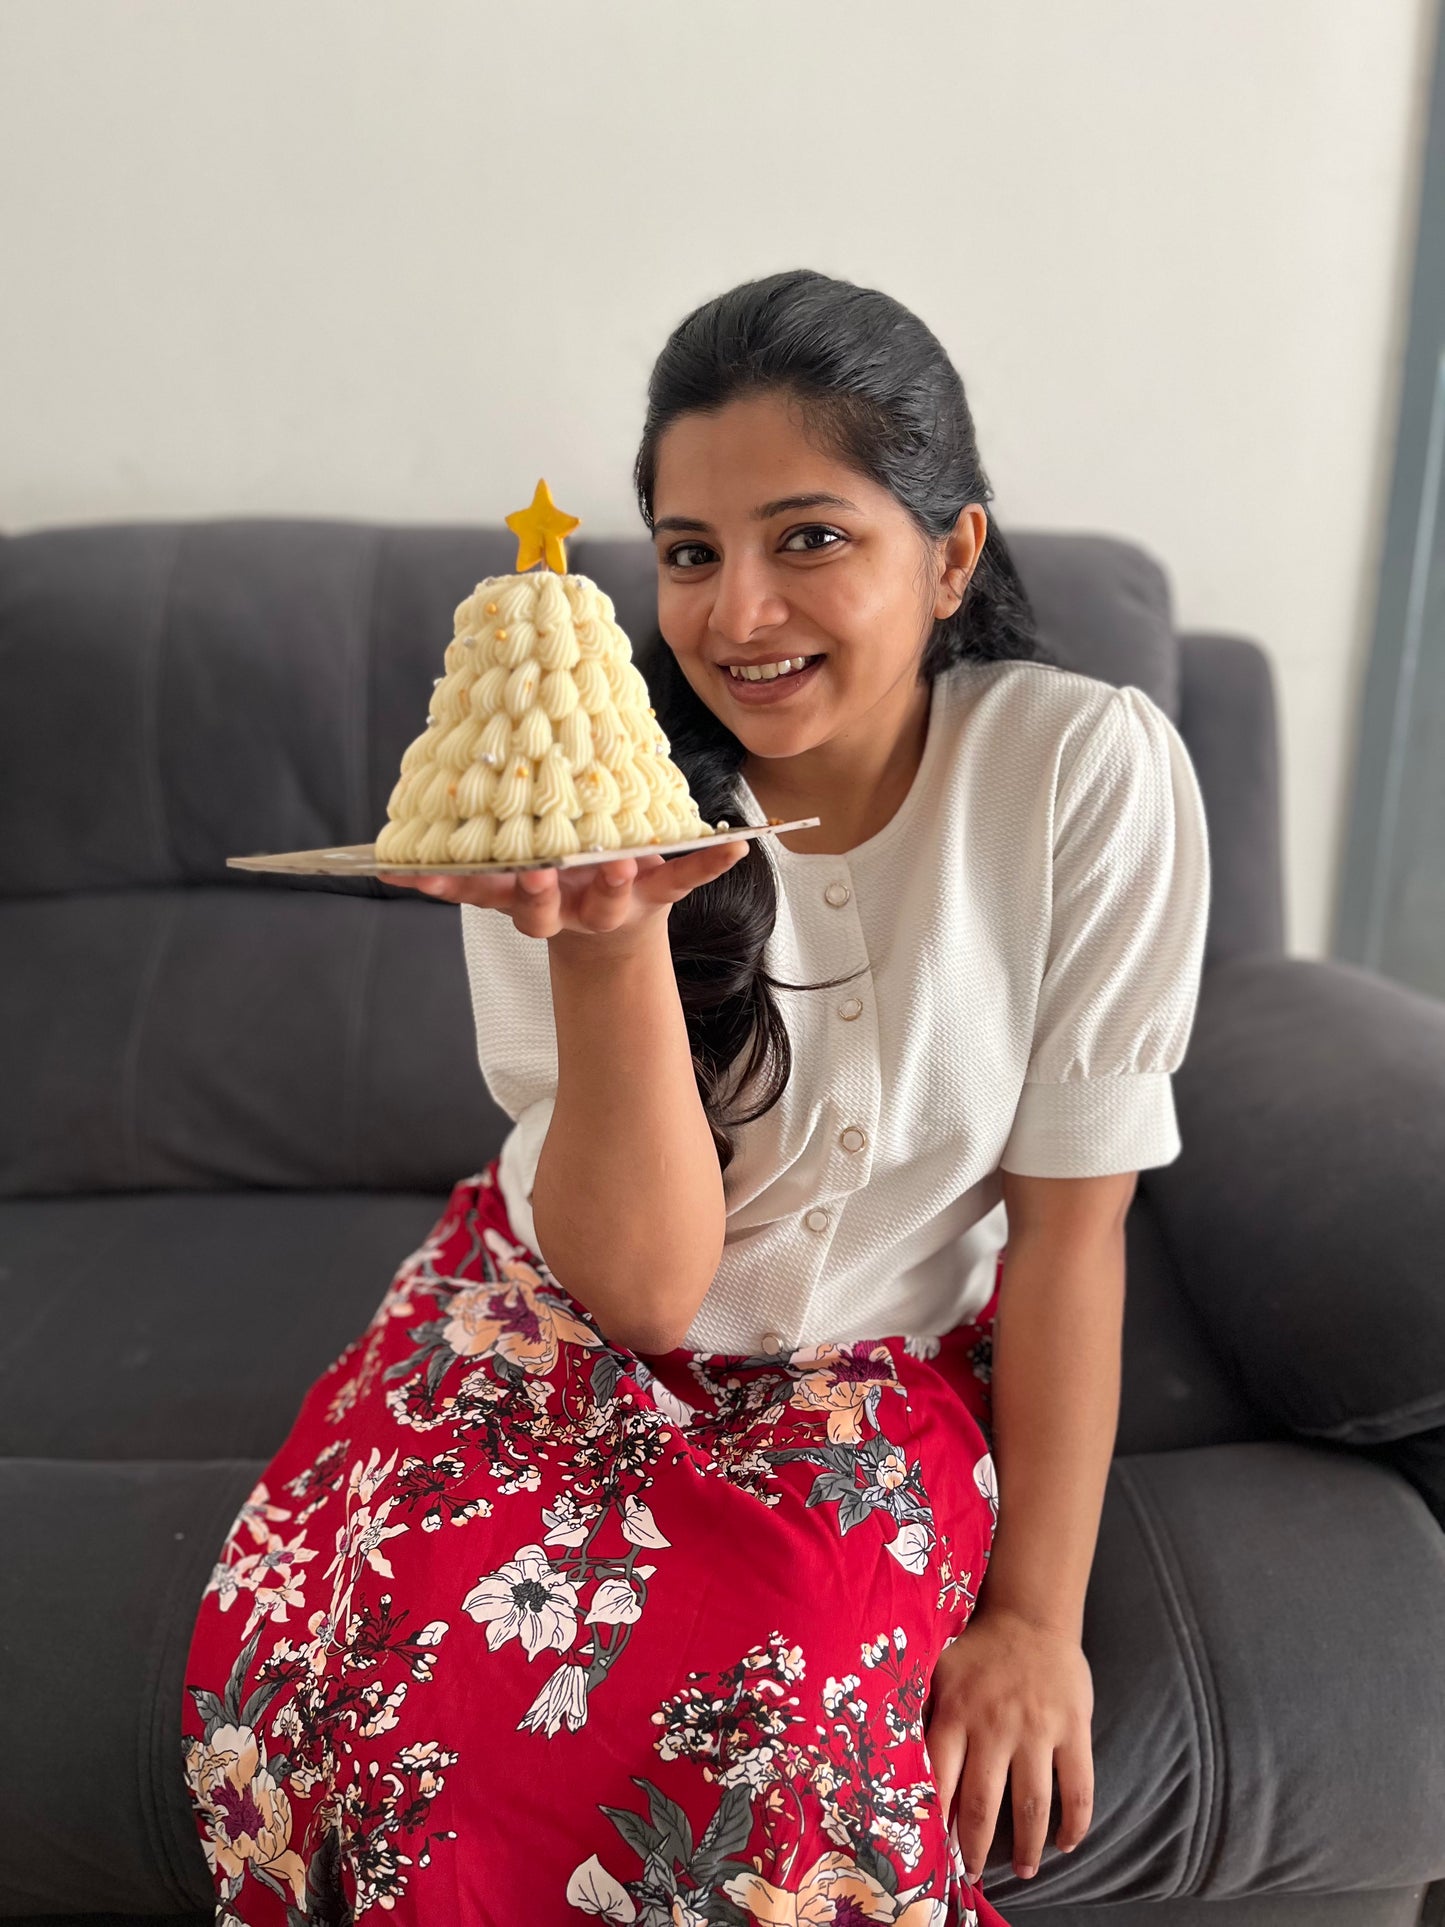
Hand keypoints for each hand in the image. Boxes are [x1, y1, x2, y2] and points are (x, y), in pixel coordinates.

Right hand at [376, 836, 748, 944]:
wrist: (618, 929)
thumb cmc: (562, 877)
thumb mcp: (521, 868)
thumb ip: (474, 856)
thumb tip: (400, 842)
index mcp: (525, 894)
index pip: (482, 893)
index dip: (453, 887)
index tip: (422, 876)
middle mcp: (564, 906)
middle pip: (542, 910)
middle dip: (535, 893)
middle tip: (534, 875)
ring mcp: (611, 903)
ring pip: (606, 901)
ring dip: (611, 883)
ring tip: (622, 863)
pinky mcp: (658, 894)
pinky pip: (687, 879)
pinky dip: (712, 863)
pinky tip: (739, 847)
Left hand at [923, 1601, 1093, 1886]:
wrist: (1031, 1613)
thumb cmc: (978, 1647)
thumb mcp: (938, 1671)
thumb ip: (922, 1713)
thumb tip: (894, 1757)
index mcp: (955, 1714)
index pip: (940, 1782)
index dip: (935, 1825)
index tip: (934, 1856)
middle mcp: (994, 1727)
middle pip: (981, 1806)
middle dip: (975, 1849)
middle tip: (973, 1874)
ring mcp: (1037, 1730)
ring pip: (1031, 1807)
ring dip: (1026, 1848)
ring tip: (1022, 1871)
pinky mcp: (1073, 1728)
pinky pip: (1078, 1787)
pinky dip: (1075, 1823)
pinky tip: (1067, 1844)